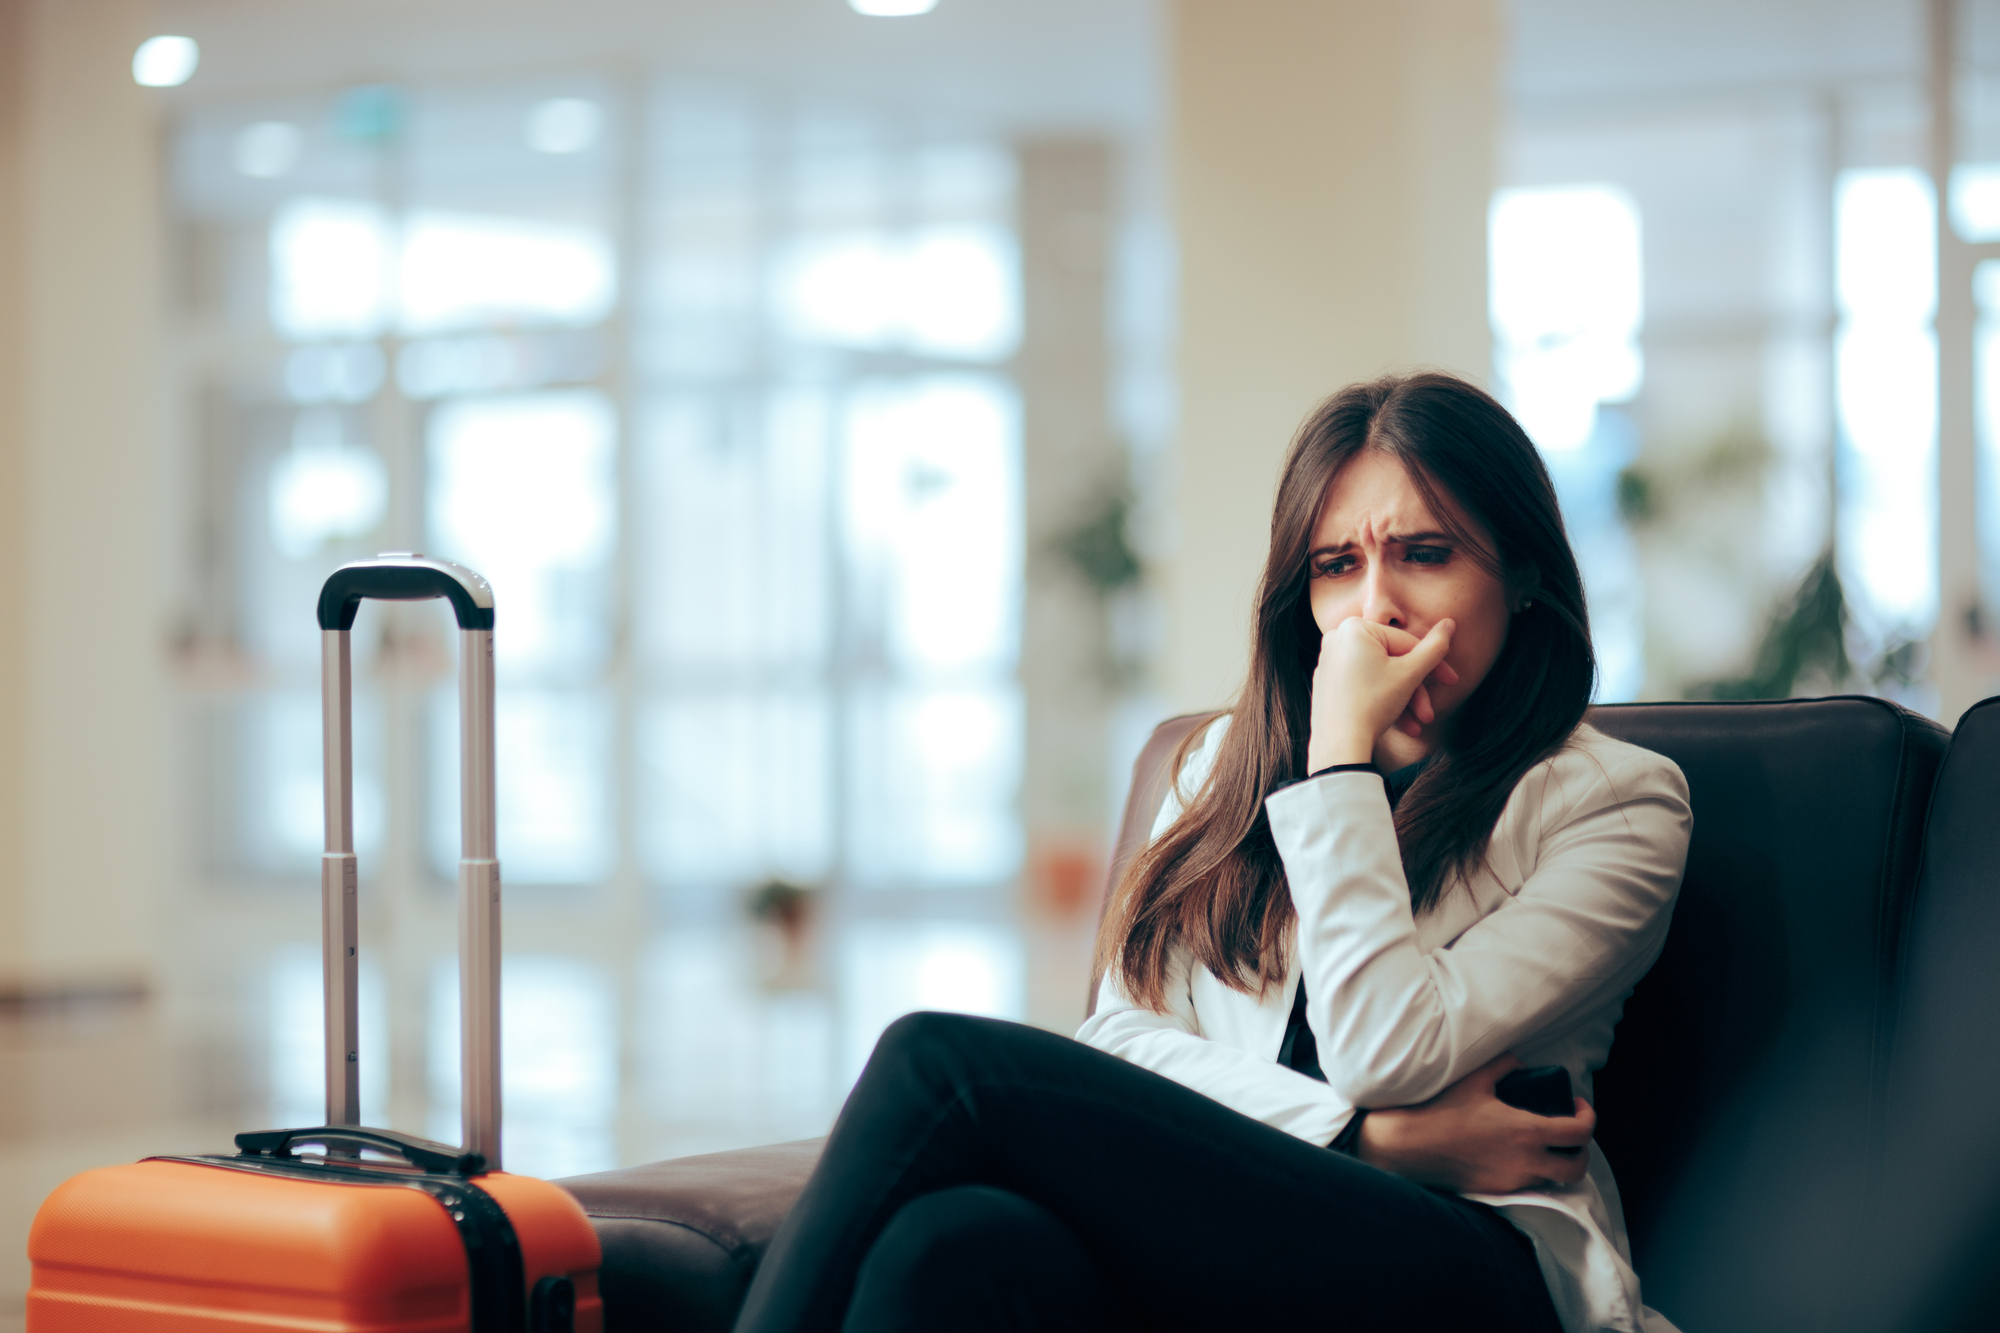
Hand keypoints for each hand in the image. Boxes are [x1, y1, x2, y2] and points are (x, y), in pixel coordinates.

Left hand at [1305, 618, 1459, 770]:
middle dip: (1415, 690)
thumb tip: (1449, 623)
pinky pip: (1362, 684)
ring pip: (1379, 675)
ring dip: (1402, 700)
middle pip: (1392, 660)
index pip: (1406, 643)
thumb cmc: (1373, 705)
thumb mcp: (1410, 674)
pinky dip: (1381, 700)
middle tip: (1428, 714)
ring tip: (1416, 725)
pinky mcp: (1326, 682)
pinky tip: (1398, 724)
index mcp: (1355, 627)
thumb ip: (1434, 648)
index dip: (1434, 664)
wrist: (1339, 747)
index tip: (1451, 682)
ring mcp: (1328, 661)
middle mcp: (1337, 638)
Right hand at [1354, 1054, 1595, 1193]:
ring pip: (1554, 1179)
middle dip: (1582, 1150)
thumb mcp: (1475, 1077)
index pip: (1580, 1133)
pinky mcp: (1496, 1191)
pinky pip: (1528, 1184)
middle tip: (1569, 1132)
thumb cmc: (1441, 1109)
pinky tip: (1516, 1153)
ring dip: (1557, 1162)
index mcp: (1527, 1132)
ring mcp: (1511, 1180)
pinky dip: (1532, 1170)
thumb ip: (1505, 1064)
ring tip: (1543, 1143)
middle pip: (1578, 1168)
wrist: (1409, 1145)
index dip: (1588, 1117)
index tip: (1578, 1106)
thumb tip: (1521, 1064)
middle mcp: (1526, 1162)